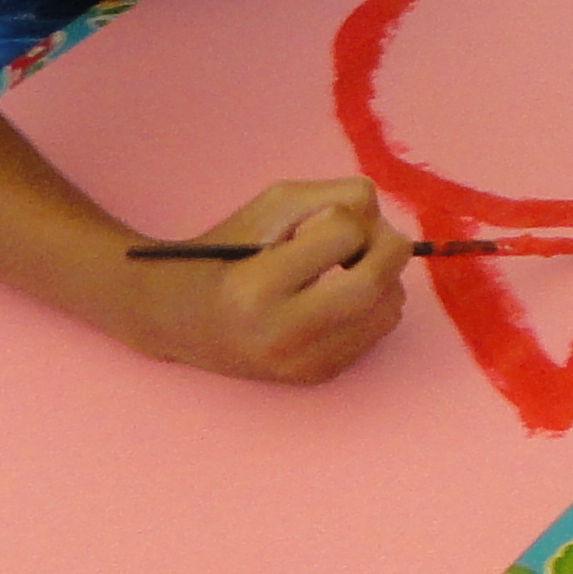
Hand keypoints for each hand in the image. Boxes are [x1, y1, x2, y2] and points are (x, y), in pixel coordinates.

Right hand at [128, 177, 413, 384]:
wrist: (182, 319)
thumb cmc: (228, 252)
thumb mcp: (273, 206)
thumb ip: (338, 197)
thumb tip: (386, 225)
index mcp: (256, 288)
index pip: (344, 234)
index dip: (338, 216)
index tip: (312, 224)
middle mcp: (281, 336)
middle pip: (377, 282)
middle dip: (384, 246)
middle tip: (359, 238)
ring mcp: (303, 364)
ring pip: (390, 307)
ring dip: (385, 274)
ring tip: (344, 267)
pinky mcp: (320, 376)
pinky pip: (382, 329)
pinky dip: (376, 302)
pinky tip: (340, 296)